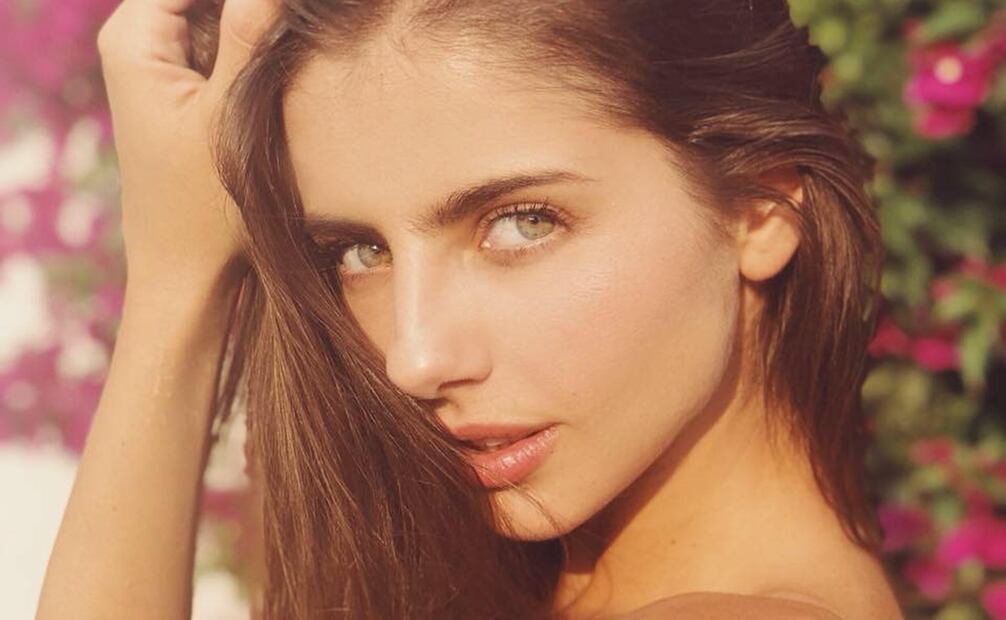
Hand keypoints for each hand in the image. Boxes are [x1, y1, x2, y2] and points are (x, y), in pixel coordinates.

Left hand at [96, 0, 280, 290]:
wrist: (190, 277)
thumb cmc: (204, 209)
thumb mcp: (232, 114)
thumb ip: (249, 32)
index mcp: (135, 38)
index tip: (297, 18)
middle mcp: (140, 43)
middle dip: (259, 14)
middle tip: (301, 38)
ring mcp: (164, 68)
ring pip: (220, 18)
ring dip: (262, 31)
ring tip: (291, 65)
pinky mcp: (187, 92)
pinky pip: (224, 49)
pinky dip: (256, 55)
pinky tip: (284, 76)